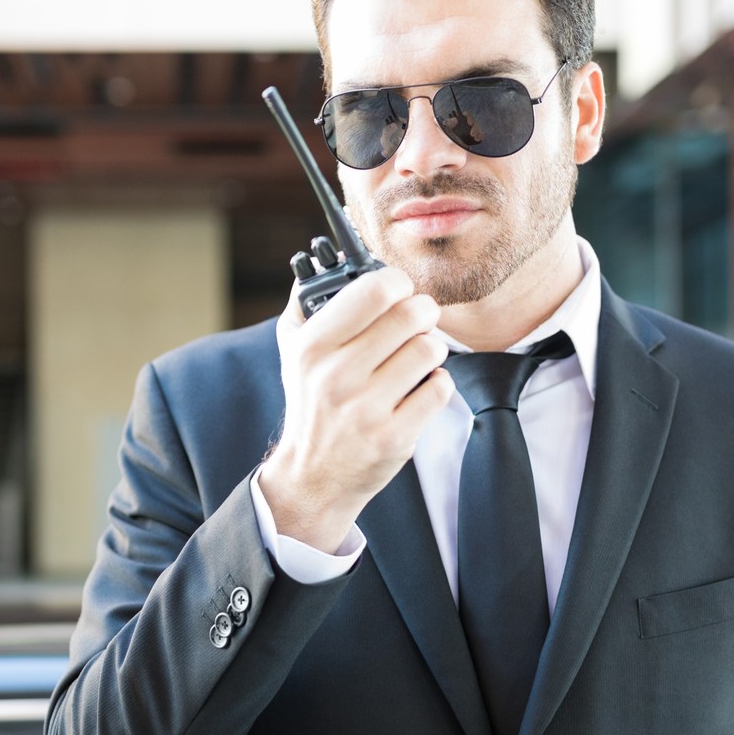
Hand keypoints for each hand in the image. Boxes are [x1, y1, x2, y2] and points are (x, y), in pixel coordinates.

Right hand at [260, 267, 454, 552]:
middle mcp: (337, 376)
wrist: (313, 476)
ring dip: (431, 349)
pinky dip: (436, 384)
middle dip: (422, 312)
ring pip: (430, 350)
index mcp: (313, 346)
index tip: (398, 291)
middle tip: (417, 320)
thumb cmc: (311, 403)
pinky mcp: (395, 437)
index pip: (373, 290)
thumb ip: (309, 300)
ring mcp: (367, 409)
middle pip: (411, 315)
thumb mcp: (293, 350)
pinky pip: (440, 389)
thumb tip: (339, 258)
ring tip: (417, 357)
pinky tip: (418, 389)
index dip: (396, 283)